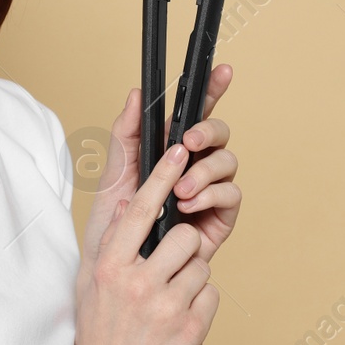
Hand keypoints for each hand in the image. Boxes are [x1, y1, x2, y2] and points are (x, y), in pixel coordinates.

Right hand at [68, 141, 219, 344]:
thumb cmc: (100, 340)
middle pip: (185, 237)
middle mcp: (137, 283)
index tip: (179, 153)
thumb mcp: (91, 288)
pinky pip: (211, 296)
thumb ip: (110, 247)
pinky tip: (177, 327)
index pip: (142, 210)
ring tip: (167, 307)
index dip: (163, 177)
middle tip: (166, 276)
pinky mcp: (190, 329)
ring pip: (201, 266)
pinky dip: (200, 308)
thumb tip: (127, 206)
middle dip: (183, 251)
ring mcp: (165, 307)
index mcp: (110, 267)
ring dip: (190, 283)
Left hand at [79, 64, 238, 269]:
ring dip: (204, 171)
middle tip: (189, 142)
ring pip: (227, 161)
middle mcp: (196, 166)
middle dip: (208, 131)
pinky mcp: (221, 217)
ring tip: (179, 190)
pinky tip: (189, 204)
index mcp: (171, 151)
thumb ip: (125, 134)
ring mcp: (210, 190)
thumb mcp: (113, 175)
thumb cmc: (115, 227)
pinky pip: (231, 195)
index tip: (222, 71)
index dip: (212, 89)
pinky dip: (211, 195)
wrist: (121, 273)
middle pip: (219, 133)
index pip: (196, 114)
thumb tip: (135, 94)